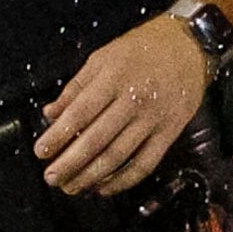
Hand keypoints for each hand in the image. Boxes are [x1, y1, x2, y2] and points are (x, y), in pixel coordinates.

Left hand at [38, 15, 211, 195]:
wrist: (191, 44)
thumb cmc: (144, 48)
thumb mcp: (104, 56)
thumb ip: (76, 86)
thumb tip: (51, 113)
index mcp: (114, 78)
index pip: (80, 113)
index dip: (58, 136)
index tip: (40, 152)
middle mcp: (134, 100)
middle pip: (97, 139)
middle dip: (70, 163)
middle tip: (52, 177)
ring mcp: (154, 117)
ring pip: (118, 155)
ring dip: (91, 176)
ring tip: (72, 186)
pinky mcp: (171, 131)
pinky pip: (146, 162)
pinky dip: (124, 180)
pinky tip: (105, 187)